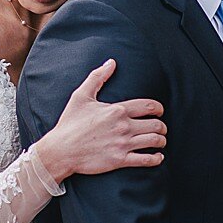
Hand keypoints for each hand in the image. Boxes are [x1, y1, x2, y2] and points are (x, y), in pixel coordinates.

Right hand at [36, 59, 166, 180]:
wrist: (61, 150)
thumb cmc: (69, 123)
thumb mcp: (81, 96)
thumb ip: (97, 77)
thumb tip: (111, 62)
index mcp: (117, 110)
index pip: (148, 106)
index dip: (158, 108)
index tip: (159, 111)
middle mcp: (123, 126)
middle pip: (155, 124)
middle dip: (162, 126)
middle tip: (161, 128)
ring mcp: (122, 144)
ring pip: (154, 141)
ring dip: (161, 141)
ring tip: (160, 141)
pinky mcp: (120, 160)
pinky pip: (146, 160)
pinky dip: (156, 158)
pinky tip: (157, 157)